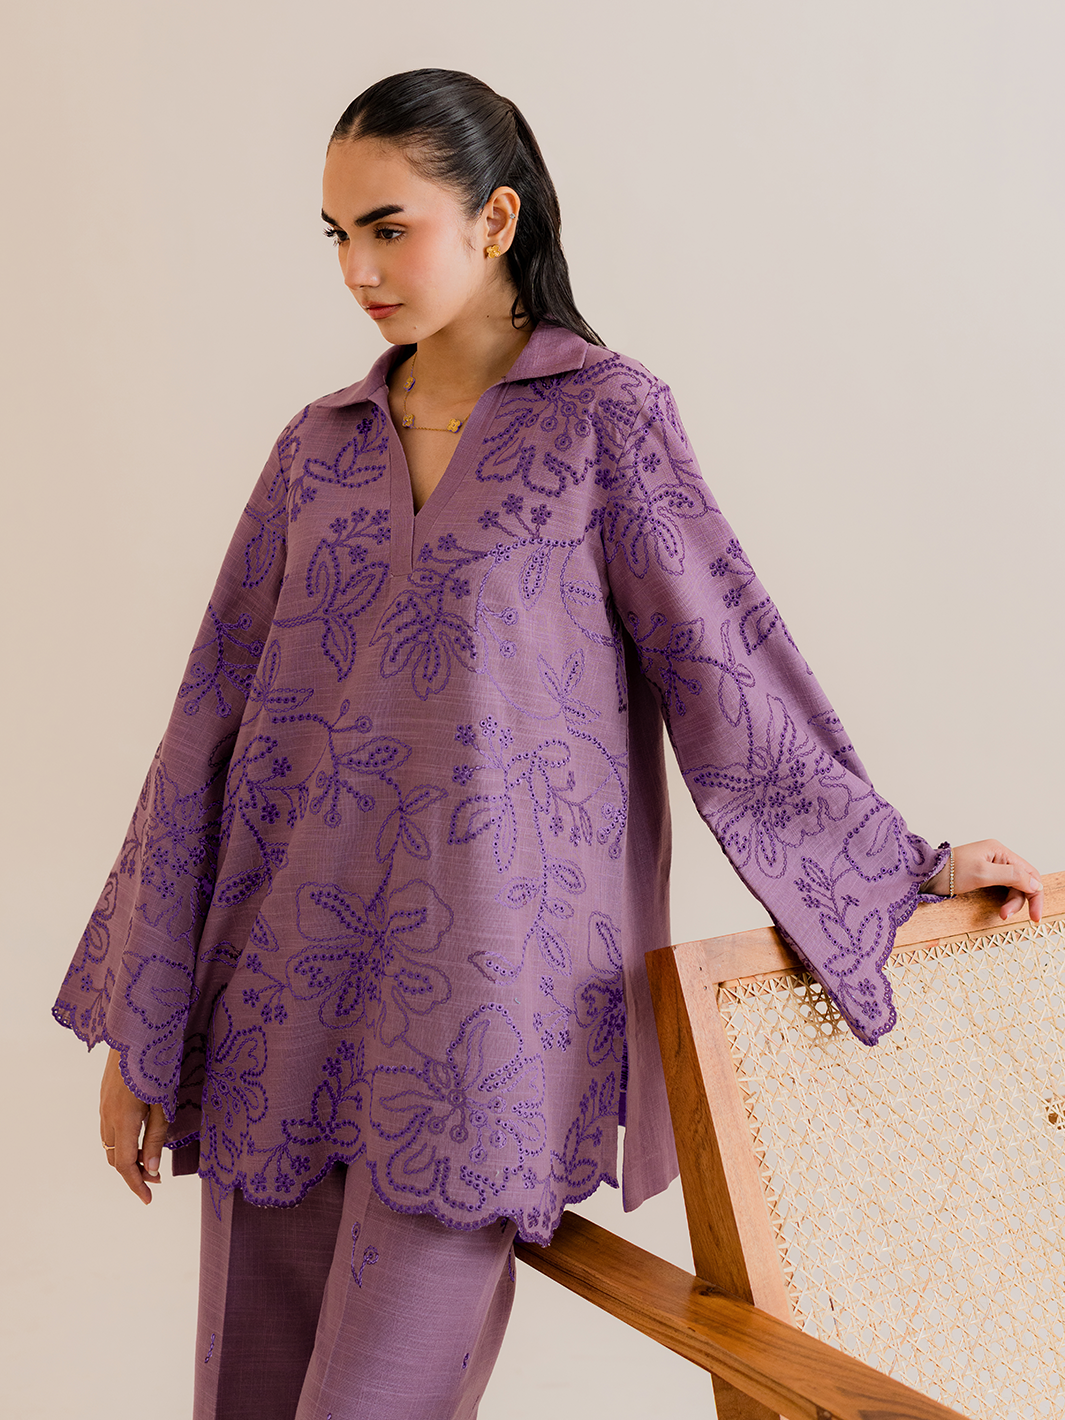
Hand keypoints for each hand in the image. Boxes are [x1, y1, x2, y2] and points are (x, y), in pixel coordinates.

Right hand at [99, 1048, 168, 1203]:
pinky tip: (138, 1135)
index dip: (136, 1185)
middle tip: (158, 1177)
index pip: (125, 1165)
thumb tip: (153, 1168)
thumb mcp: (163, 1101)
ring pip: (109, 1144)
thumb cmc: (155, 1063)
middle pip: (115, 1158)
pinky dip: (121, 1141)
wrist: (135, 1029)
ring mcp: (103, 1105)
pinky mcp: (104, 1096)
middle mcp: (107, 1116)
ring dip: (127, 1157)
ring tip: (151, 1158)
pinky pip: (108, 1129)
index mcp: (123, 1120)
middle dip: (134, 1173)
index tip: (148, 1199)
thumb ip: (156, 1135)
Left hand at [923, 839, 1042, 923]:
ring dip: (1010, 903)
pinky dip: (1003, 901)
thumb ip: (1011, 876)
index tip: (1035, 915)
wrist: (926, 876)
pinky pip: (1002, 889)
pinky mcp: (984, 876)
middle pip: (1022, 881)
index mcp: (999, 851)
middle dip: (1019, 901)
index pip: (1029, 872)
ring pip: (1012, 888)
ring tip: (1001, 914)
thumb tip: (1034, 883)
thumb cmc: (949, 871)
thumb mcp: (983, 874)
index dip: (1035, 894)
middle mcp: (998, 857)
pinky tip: (999, 909)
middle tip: (1007, 915)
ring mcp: (991, 866)